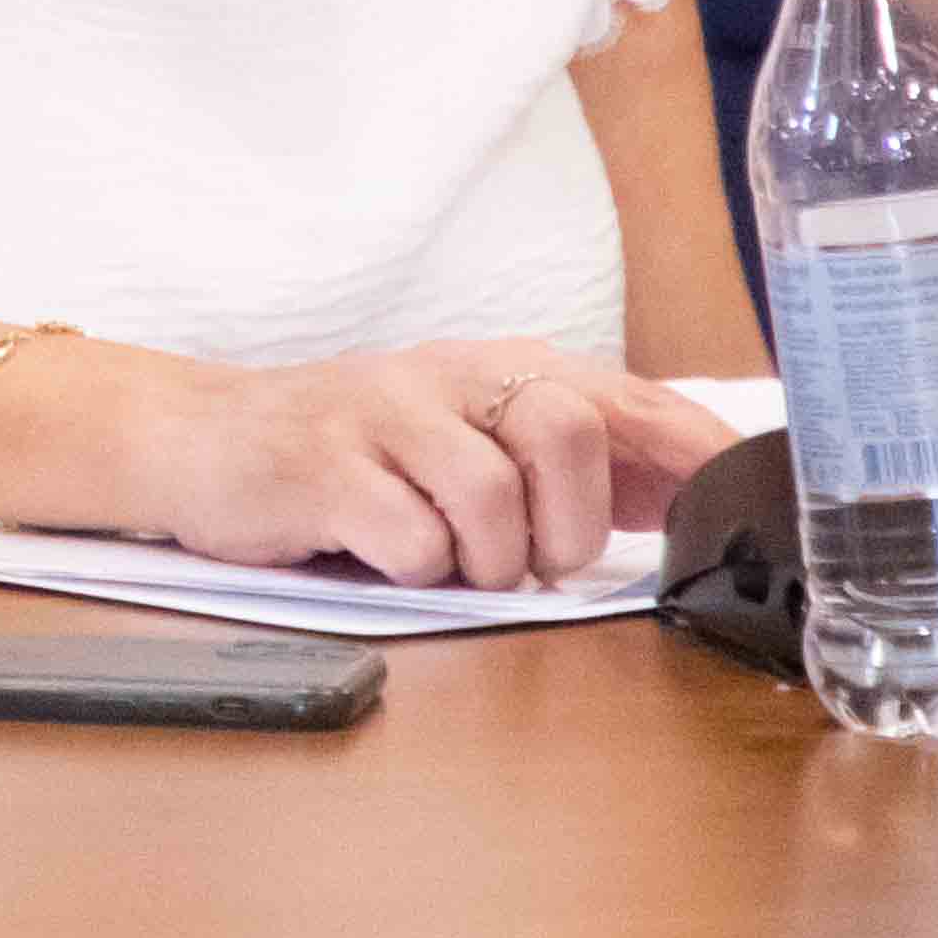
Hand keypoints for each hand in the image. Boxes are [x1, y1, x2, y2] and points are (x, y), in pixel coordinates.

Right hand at [64, 339, 732, 589]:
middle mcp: (447, 376)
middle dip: (566, 524)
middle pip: (566, 433)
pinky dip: (414, 568)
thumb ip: (565, 459)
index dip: (689, 446)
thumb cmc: (352, 451)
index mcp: (497, 368)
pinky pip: (410, 538)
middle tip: (530, 558)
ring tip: (448, 562)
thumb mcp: (464, 435)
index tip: (736, 495)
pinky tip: (386, 556)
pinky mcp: (322, 467)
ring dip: (486, 560)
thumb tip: (684, 488)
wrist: (201, 439)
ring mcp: (381, 415)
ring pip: (490, 498)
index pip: (623, 396)